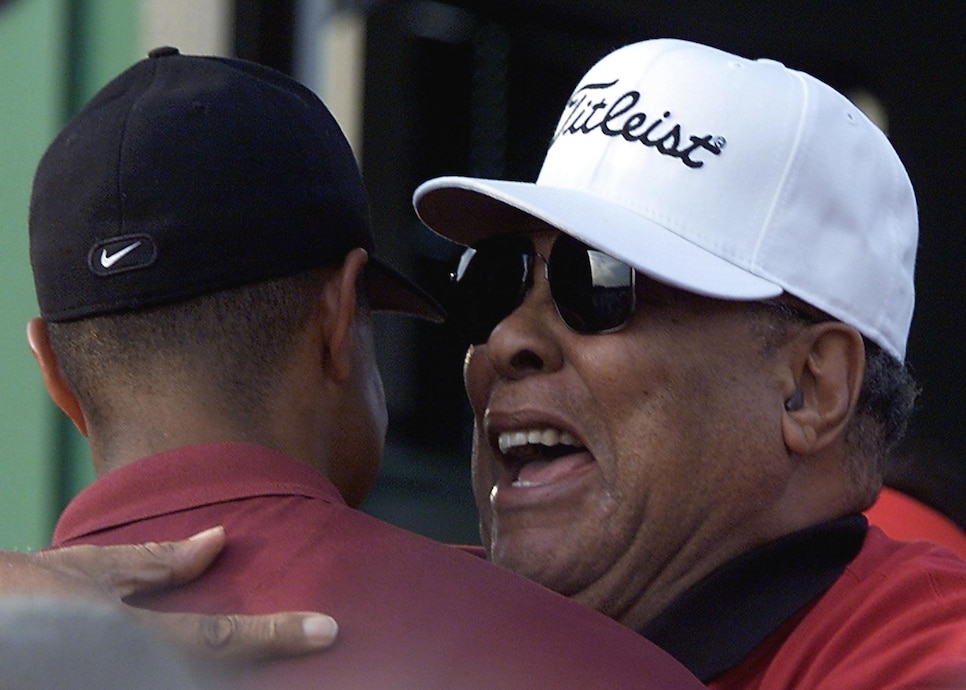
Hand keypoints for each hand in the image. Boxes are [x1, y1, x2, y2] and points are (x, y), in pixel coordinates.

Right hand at [0, 526, 337, 661]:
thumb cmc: (18, 595)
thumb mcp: (89, 569)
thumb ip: (158, 562)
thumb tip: (218, 541)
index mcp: (129, 638)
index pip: (221, 639)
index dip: (278, 634)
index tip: (327, 630)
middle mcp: (128, 675)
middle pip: (216, 678)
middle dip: (260, 662)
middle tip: (308, 641)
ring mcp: (116, 687)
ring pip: (195, 684)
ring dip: (232, 670)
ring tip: (273, 654)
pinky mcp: (111, 686)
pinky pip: (169, 685)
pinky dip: (202, 671)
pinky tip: (227, 664)